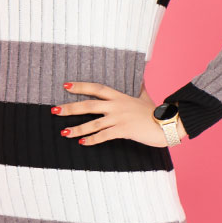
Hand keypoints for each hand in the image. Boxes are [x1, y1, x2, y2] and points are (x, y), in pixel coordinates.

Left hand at [53, 81, 185, 146]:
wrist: (167, 124)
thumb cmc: (156, 112)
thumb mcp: (145, 96)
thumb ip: (138, 89)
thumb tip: (140, 79)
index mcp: (120, 96)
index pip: (96, 88)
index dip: (80, 86)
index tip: (65, 86)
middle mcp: (117, 106)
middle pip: (88, 105)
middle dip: (70, 108)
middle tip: (54, 110)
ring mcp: (120, 118)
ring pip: (93, 123)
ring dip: (76, 128)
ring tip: (63, 132)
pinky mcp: (124, 131)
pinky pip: (104, 136)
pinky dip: (92, 140)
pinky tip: (82, 143)